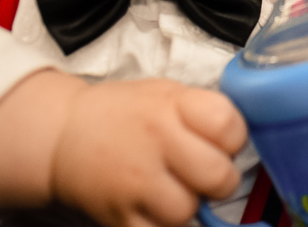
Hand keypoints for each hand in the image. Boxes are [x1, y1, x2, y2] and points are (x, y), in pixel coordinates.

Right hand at [52, 79, 246, 226]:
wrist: (64, 135)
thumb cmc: (125, 113)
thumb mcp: (167, 94)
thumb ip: (204, 112)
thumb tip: (243, 138)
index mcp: (173, 105)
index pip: (229, 125)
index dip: (235, 138)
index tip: (225, 142)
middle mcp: (155, 141)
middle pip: (217, 176)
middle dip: (220, 180)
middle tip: (206, 174)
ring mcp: (135, 182)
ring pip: (188, 211)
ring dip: (190, 206)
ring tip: (175, 190)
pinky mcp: (118, 216)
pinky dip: (164, 226)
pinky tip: (156, 209)